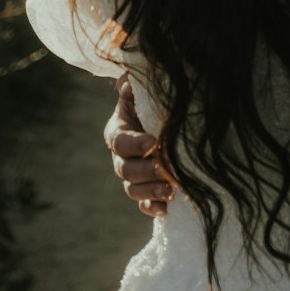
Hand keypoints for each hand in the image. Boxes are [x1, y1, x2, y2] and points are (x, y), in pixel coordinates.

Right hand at [105, 72, 173, 216]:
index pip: (120, 142)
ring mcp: (133, 176)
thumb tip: (128, 81)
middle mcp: (121, 157)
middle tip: (166, 169)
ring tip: (171, 190)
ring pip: (133, 190)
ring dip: (151, 191)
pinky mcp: (146, 190)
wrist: (166, 119)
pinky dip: (154, 208)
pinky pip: (144, 204)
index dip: (135, 144)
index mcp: (118, 132)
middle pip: (125, 170)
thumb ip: (134, 87)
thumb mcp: (145, 93)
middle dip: (146, 171)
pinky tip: (167, 209)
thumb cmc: (154, 103)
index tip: (154, 142)